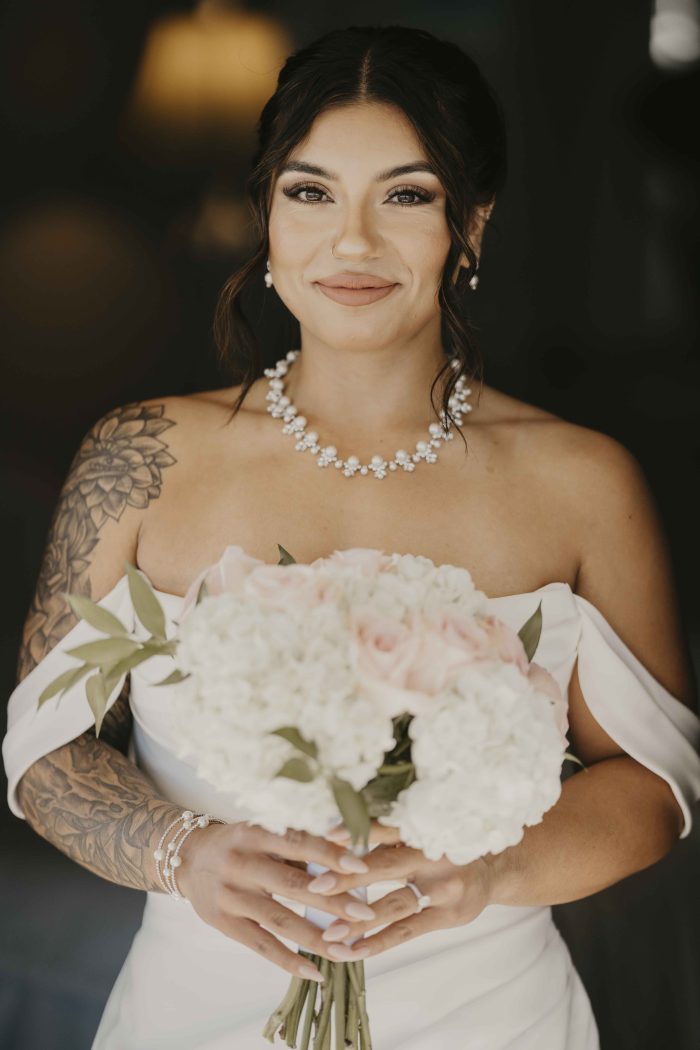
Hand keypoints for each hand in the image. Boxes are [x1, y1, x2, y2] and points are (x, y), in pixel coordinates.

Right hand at [176, 821, 377, 981]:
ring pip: (280, 920)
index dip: (328, 854)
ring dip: (317, 937)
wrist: (189, 858)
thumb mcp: (262, 833)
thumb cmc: (241, 843)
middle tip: (365, 915)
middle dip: (332, 902)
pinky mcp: (224, 923)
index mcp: (254, 833)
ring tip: (348, 950)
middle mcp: (241, 863)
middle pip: (292, 885)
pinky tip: (315, 972)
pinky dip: (289, 960)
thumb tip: (344, 858)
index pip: (296, 842)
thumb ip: (296, 845)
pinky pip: (261, 946)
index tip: (360, 865)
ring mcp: (231, 896)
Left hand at [313, 821, 495, 956]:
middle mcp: (432, 856)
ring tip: (330, 934)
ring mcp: (442, 889)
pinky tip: (354, 951)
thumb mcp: (419, 835)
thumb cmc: (442, 848)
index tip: (325, 836)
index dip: (356, 832)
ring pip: (395, 905)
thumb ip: (384, 841)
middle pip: (386, 866)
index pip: (385, 829)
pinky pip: (408, 931)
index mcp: (422, 829)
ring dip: (360, 921)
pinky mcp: (447, 916)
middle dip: (349, 878)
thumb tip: (335, 846)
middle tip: (317, 887)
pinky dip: (380, 942)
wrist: (493, 870)